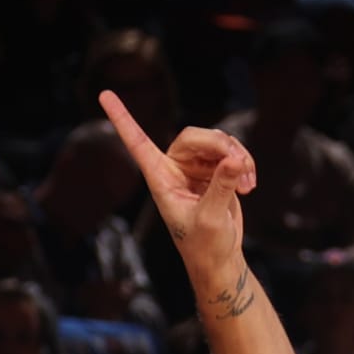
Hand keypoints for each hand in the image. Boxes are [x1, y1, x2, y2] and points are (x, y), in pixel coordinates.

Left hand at [98, 93, 251, 298]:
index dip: (122, 119)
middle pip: (194, 135)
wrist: (219, 259)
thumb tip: (234, 160)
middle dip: (220, 146)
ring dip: (237, 155)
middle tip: (238, 165)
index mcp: (161, 179)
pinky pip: (231, 151)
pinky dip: (244, 162)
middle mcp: (174, 169)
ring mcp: (195, 167)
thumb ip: (221, 187)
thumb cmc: (205, 247)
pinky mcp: (215, 170)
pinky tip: (249, 184)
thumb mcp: (211, 219)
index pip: (138, 143)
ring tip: (247, 182)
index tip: (103, 94)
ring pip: (217, 140)